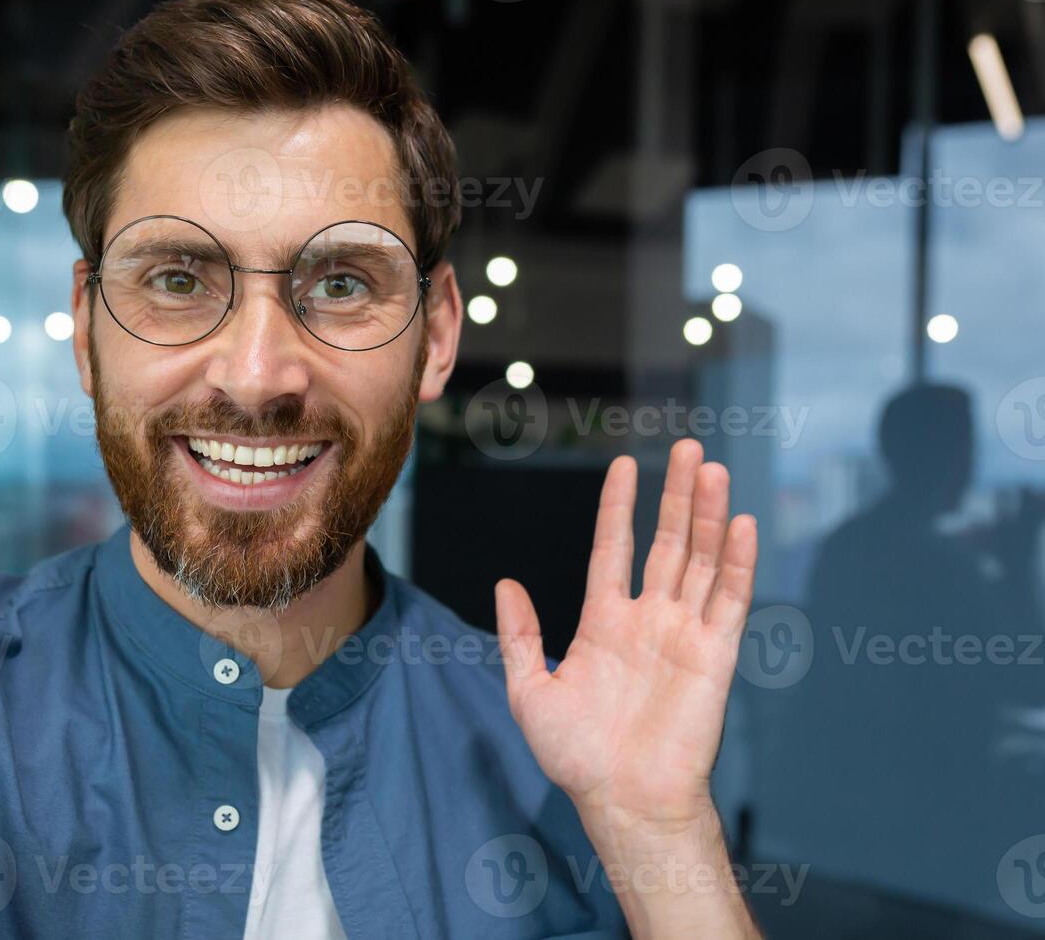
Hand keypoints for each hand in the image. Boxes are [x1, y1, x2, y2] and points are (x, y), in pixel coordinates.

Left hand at [496, 439, 756, 831]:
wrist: (623, 800)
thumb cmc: (576, 755)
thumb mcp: (529, 690)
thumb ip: (520, 635)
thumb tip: (506, 584)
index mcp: (605, 622)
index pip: (616, 547)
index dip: (620, 506)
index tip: (626, 465)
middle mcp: (649, 619)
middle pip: (668, 542)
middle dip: (676, 494)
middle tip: (687, 446)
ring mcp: (685, 633)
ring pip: (702, 560)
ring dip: (708, 514)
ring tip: (711, 468)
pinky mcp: (716, 655)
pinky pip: (731, 600)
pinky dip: (738, 562)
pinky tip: (739, 523)